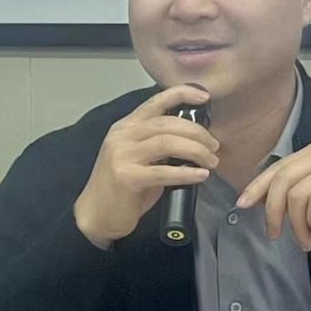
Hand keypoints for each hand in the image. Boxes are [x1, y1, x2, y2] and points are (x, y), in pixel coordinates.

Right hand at [74, 84, 218, 248]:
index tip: (204, 96)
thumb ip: (158, 145)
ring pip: (168, 143)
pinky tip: (201, 176)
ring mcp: (122, 156)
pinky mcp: (127, 178)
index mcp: (126, 127)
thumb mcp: (138, 158)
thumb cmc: (122, 188)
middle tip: (214, 146)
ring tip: (211, 161)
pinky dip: (187, 173)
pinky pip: (164, 172)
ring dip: (196, 151)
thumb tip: (192, 140)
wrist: (95, 215)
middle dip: (197, 132)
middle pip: (167, 123)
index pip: (155, 101)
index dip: (181, 94)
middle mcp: (122, 136)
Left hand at [236, 143, 310, 250]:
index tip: (241, 206)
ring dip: (297, 224)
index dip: (256, 187)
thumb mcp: (308, 201)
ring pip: (298, 194)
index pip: (276, 168)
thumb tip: (251, 198)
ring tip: (305, 239)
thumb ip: (286, 193)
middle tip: (274, 234)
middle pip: (282, 180)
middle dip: (273, 210)